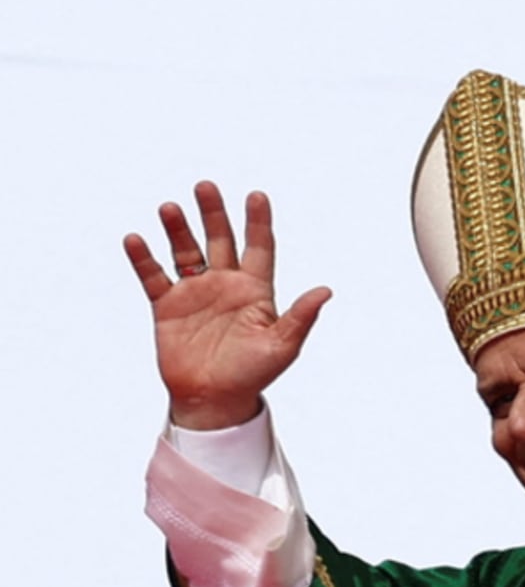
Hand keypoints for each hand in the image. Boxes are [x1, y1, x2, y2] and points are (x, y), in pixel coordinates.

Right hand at [124, 181, 331, 428]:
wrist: (215, 400)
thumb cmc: (253, 375)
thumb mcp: (282, 346)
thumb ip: (301, 317)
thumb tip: (326, 290)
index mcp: (255, 290)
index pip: (259, 247)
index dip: (258, 222)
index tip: (257, 196)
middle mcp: (225, 284)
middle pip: (220, 239)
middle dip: (213, 213)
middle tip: (206, 186)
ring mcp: (195, 292)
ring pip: (186, 251)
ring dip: (178, 229)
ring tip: (170, 208)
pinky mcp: (168, 306)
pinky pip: (154, 276)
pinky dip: (143, 258)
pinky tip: (135, 239)